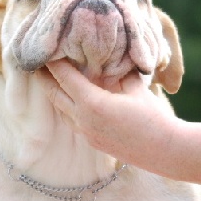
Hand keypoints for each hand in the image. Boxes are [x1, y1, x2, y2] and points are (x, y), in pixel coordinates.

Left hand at [38, 60, 173, 163]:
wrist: (164, 150)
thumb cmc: (153, 116)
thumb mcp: (135, 88)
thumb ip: (118, 73)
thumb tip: (110, 61)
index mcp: (92, 103)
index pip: (65, 77)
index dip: (53, 63)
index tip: (45, 50)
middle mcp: (83, 119)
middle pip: (55, 95)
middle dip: (45, 79)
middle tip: (35, 64)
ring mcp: (86, 133)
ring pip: (62, 110)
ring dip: (55, 95)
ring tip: (49, 81)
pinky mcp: (92, 142)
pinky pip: (73, 121)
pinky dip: (68, 108)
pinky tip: (70, 101)